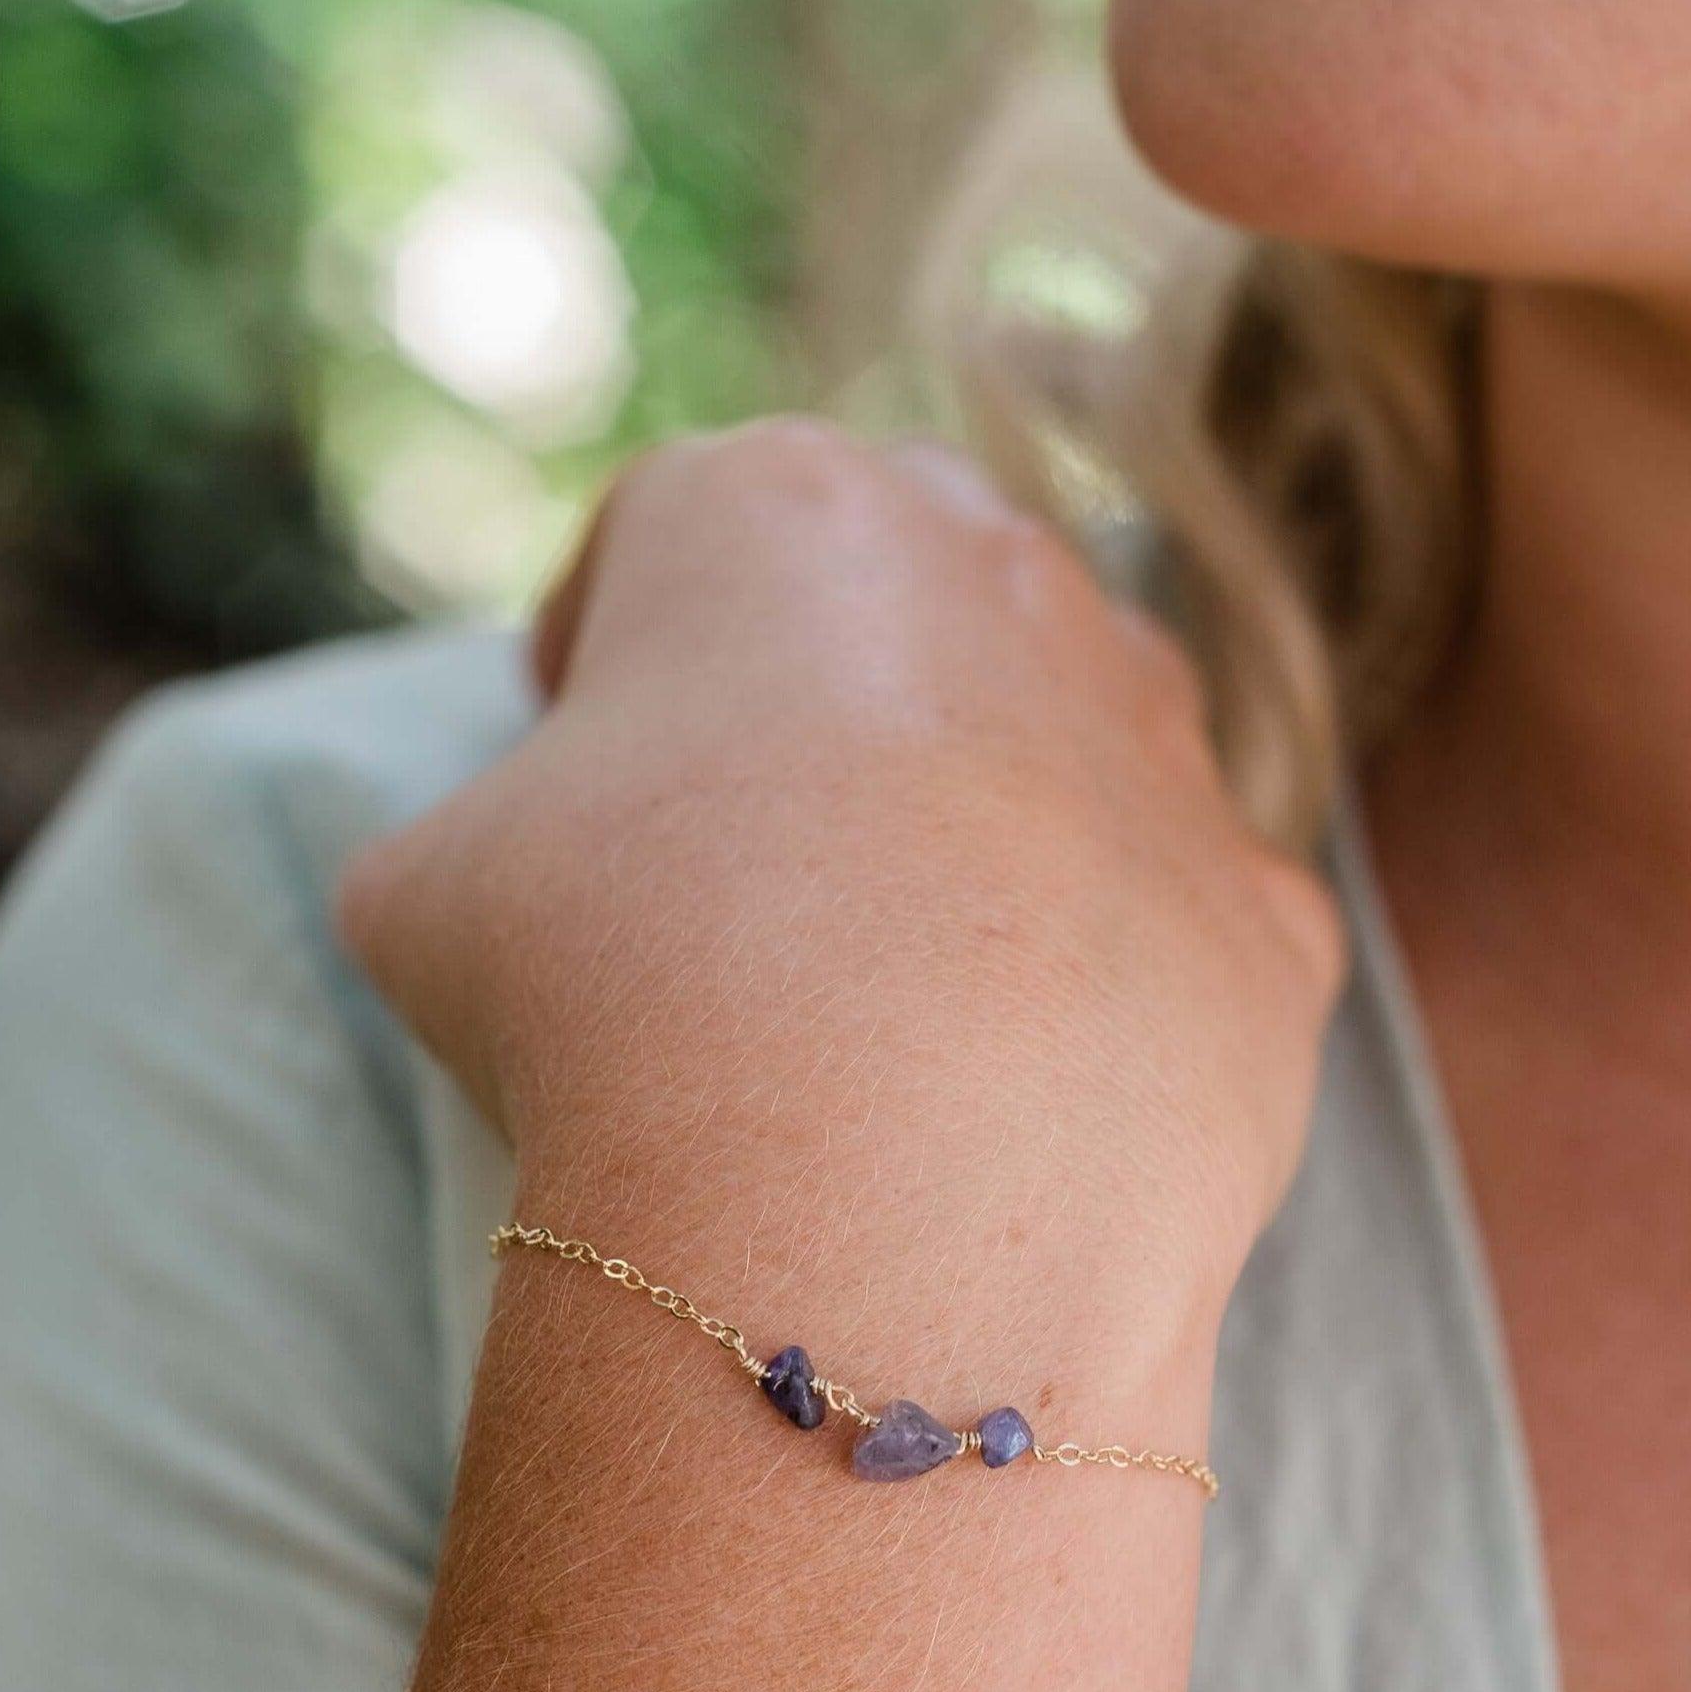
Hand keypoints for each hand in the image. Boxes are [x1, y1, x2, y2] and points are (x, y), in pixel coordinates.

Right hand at [333, 420, 1347, 1691]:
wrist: (871, 1182)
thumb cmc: (614, 983)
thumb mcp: (429, 887)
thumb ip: (470, 834)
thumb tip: (506, 880)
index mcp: (783, 509)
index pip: (669, 534)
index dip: (603, 644)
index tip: (575, 753)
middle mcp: (1004, 574)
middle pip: (888, 608)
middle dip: (809, 708)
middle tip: (730, 860)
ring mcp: (1163, 739)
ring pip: (1055, 743)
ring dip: (971, 831)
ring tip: (879, 990)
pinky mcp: (1261, 913)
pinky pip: (1160, 925)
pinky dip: (1093, 986)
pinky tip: (1011, 1089)